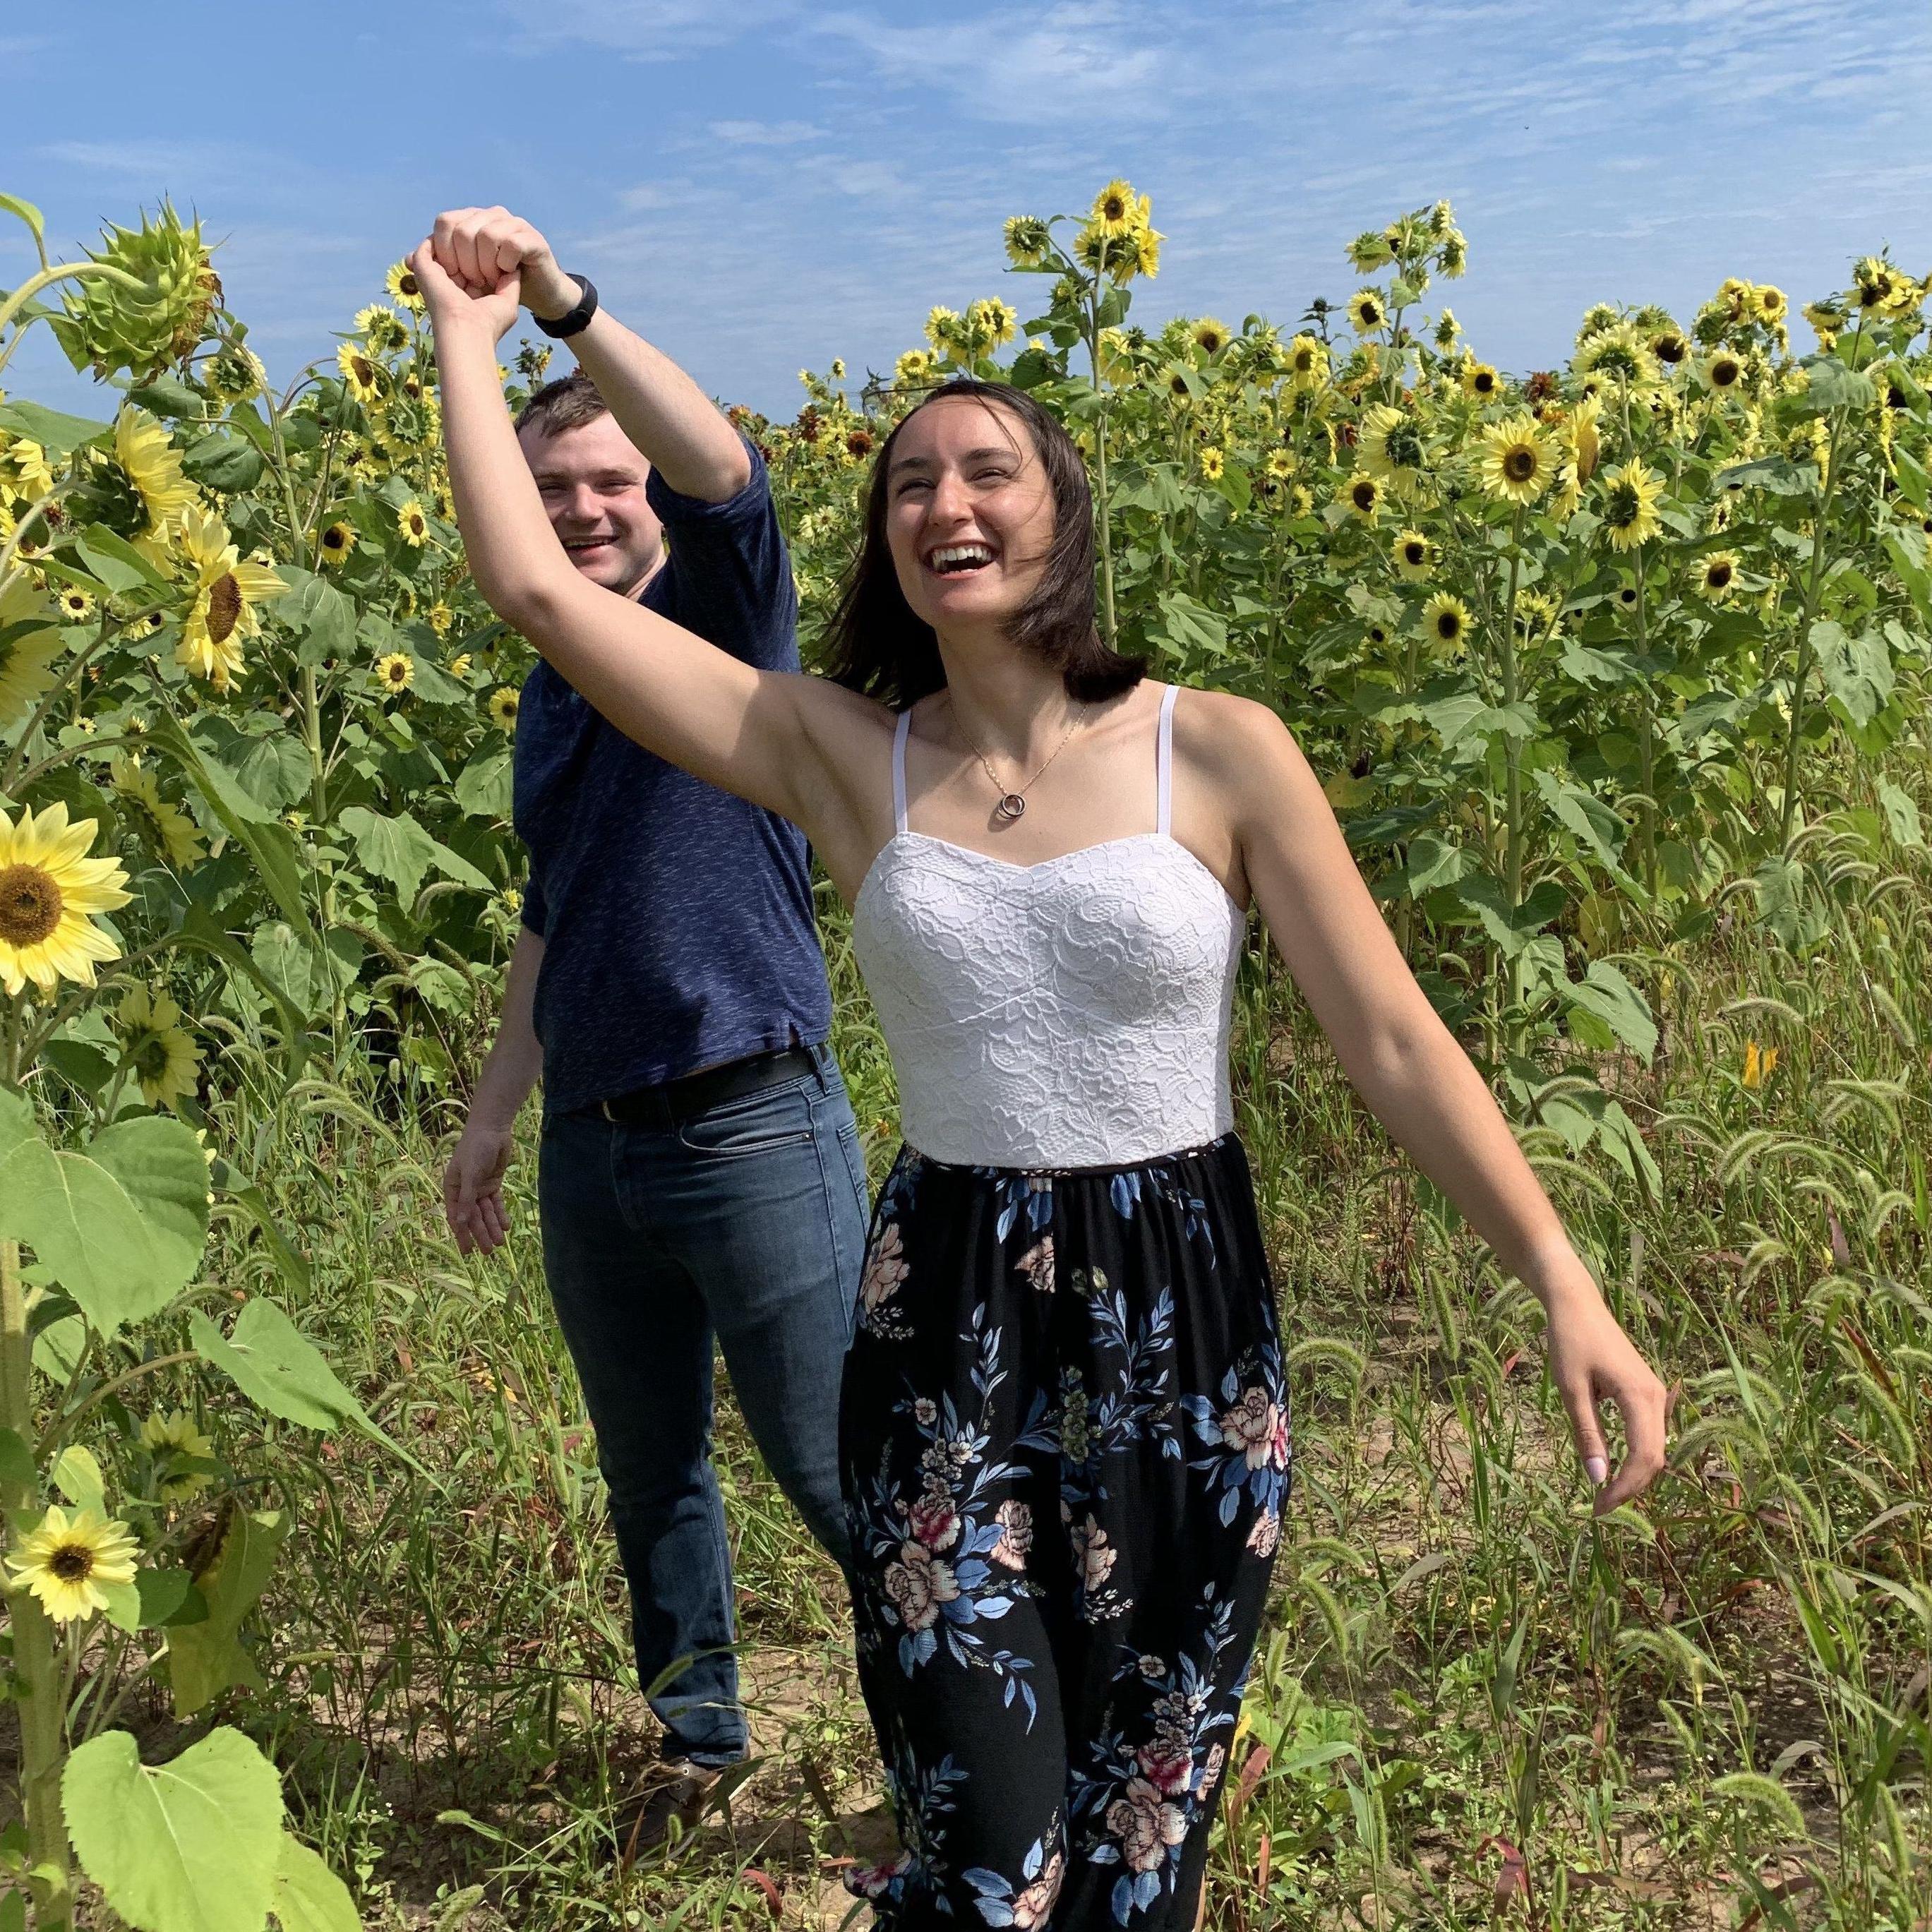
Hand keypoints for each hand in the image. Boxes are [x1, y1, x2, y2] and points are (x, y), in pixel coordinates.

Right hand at [408, 236, 519, 344]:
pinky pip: (430, 241)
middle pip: (457, 248)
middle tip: (489, 247)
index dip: (487, 251)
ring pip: (443, 242)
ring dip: (460, 239)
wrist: (470, 329)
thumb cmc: (489, 323)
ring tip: (476, 246)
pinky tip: (462, 245)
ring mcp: (434, 272)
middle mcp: (448, 279)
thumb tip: (515, 262)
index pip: (472, 259)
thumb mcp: (507, 300)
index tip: (502, 255)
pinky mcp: (422, 266)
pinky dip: (446, 239)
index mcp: (464, 287)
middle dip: (473, 241)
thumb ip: (510, 281)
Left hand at [430, 206, 579, 321]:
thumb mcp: (462, 280)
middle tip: (474, 282)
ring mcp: (513, 224)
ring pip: (486, 234)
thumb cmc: (499, 287)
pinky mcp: (533, 239)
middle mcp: (490, 216)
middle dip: (465, 263)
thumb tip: (408, 258)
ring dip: (486, 265)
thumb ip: (435, 266)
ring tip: (492, 280)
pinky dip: (505, 263)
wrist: (536, 297)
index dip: (445, 252)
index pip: (445, 222)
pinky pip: (511, 243)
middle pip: (463, 228)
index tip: (454, 277)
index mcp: (471, 221)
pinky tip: (509, 273)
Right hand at [444, 1117, 515, 1256]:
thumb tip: (460, 1222)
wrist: (492, 1129)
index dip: (462, 1234)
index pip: (456, 1216)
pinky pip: (496, 1203)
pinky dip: (501, 1214)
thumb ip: (466, 1198)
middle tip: (488, 1252)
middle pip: (473, 1217)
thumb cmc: (476, 1148)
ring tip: (500, 1243)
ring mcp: (479, 1188)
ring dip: (492, 1227)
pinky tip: (506, 1226)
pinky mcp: (493, 1184)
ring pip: (486, 1213)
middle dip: (480, 1234)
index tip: (467, 1251)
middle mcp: (465, 1191)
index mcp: (452, 1189)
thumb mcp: (470, 1173)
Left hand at [1537, 1258, 1670, 1513]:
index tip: (1599, 1510)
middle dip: (1630, 1487)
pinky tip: (1614, 1467)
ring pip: (1654, 1448)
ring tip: (1604, 1494)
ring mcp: (1655, 1395)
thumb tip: (1599, 1481)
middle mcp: (1657, 1398)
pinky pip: (1649, 1434)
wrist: (1576, 1303)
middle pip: (1655, 1458)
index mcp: (1641, 1397)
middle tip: (1598, 1508)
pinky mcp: (1647, 1393)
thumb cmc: (1569, 1341)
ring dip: (1634, 1474)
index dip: (1625, 1489)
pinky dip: (1635, 1456)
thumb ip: (1588, 1435)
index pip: (1644, 1458)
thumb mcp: (1571, 1390)